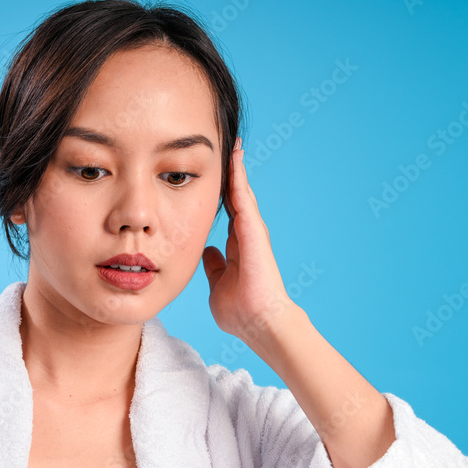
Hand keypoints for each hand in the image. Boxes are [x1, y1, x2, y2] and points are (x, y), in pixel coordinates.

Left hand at [201, 138, 293, 343]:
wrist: (259, 323)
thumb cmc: (240, 312)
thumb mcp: (218, 284)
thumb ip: (214, 267)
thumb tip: (208, 253)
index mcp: (236, 246)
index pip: (226, 213)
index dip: (218, 194)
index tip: (209, 176)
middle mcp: (245, 235)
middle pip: (235, 197)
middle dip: (229, 174)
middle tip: (224, 148)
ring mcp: (251, 231)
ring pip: (240, 192)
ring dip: (236, 168)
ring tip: (231, 144)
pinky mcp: (254, 230)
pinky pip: (243, 197)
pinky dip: (238, 177)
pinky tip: (234, 158)